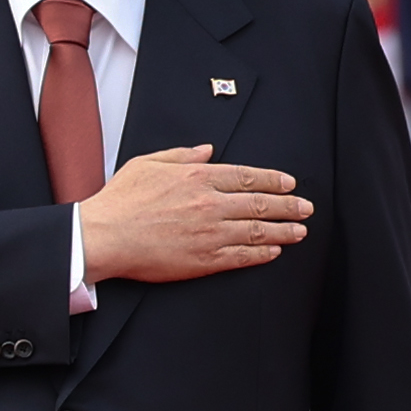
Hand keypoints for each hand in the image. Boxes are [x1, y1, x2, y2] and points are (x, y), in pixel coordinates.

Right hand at [78, 143, 312, 283]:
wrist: (104, 237)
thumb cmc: (120, 201)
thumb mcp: (148, 163)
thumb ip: (181, 156)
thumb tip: (206, 150)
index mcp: (197, 177)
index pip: (247, 176)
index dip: (273, 180)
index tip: (289, 183)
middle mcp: (209, 203)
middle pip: (260, 203)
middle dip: (288, 206)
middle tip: (306, 208)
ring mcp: (209, 233)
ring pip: (256, 231)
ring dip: (283, 231)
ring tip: (300, 232)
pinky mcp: (203, 260)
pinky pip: (240, 257)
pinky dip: (261, 254)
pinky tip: (273, 252)